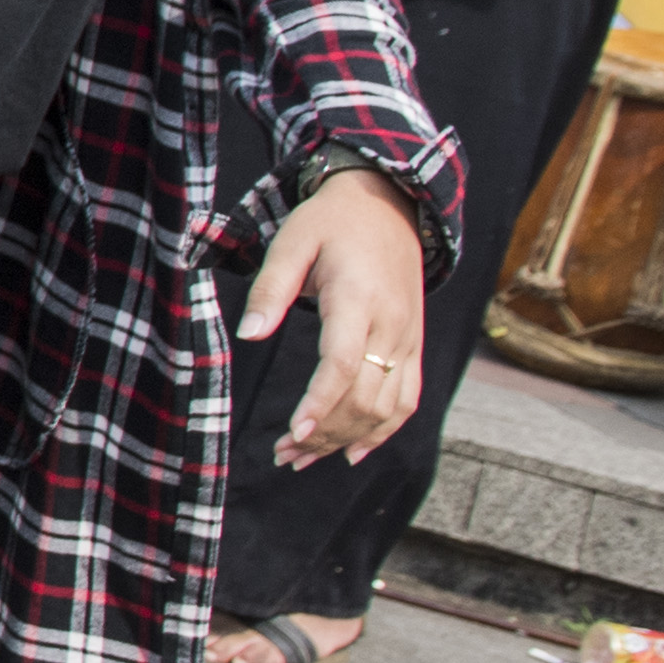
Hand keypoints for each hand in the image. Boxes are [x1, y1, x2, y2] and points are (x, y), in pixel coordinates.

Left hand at [243, 163, 428, 469]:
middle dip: (325, 432)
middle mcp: (392, 325)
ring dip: (347, 439)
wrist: (389, 205)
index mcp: (358, 299)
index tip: (295, 431)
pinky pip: (407, 399)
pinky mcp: (415, 345)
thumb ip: (270, 290)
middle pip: (365, 396)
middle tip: (282, 453)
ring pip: (387, 406)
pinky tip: (354, 452)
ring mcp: (409, 338)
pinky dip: (384, 431)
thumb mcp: (292, 241)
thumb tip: (248, 335)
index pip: (343, 364)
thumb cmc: (330, 222)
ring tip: (303, 457)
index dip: (321, 402)